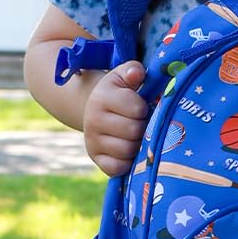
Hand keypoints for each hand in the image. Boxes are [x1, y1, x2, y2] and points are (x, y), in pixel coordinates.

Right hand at [83, 61, 147, 176]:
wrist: (98, 111)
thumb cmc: (120, 93)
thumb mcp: (124, 77)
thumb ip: (132, 71)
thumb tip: (137, 73)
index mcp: (102, 97)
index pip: (136, 108)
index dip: (144, 109)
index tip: (142, 107)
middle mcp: (93, 120)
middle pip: (133, 131)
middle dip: (144, 128)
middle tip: (142, 123)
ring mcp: (93, 141)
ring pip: (128, 150)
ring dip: (138, 145)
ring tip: (138, 136)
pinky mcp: (97, 159)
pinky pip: (118, 167)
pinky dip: (129, 162)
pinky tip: (131, 151)